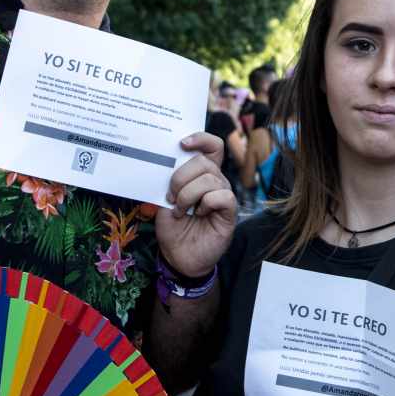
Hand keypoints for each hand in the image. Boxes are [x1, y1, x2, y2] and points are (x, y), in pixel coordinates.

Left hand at [156, 132, 236, 276]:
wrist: (178, 256)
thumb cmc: (173, 228)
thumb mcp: (164, 200)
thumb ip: (169, 181)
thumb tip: (166, 163)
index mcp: (201, 174)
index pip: (212, 146)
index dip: (201, 139)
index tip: (182, 144)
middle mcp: (216, 181)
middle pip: (205, 161)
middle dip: (181, 177)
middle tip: (170, 196)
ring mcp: (224, 195)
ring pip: (210, 179)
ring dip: (188, 195)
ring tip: (181, 210)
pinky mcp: (230, 212)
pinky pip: (222, 196)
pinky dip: (205, 204)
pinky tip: (199, 215)